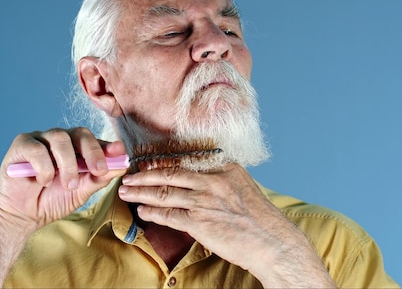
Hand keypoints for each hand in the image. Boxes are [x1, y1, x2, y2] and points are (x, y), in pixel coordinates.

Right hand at [0, 127, 127, 232]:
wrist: (25, 215)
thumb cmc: (53, 200)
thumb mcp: (82, 191)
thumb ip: (100, 178)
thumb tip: (122, 165)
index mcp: (78, 148)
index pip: (96, 140)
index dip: (108, 146)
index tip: (119, 154)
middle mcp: (62, 140)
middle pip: (81, 133)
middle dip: (93, 151)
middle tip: (98, 170)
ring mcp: (42, 140)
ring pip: (60, 138)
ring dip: (68, 164)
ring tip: (69, 184)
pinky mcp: (22, 145)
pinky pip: (37, 148)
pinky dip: (44, 167)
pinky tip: (44, 181)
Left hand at [118, 163, 335, 287]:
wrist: (272, 242)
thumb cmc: (260, 219)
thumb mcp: (244, 188)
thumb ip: (222, 180)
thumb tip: (198, 180)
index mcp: (226, 168)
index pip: (187, 161)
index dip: (163, 162)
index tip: (148, 164)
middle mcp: (214, 180)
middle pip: (170, 173)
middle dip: (145, 175)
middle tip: (129, 176)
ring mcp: (206, 200)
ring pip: (164, 192)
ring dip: (141, 192)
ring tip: (127, 192)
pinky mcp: (199, 222)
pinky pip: (168, 214)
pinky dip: (152, 211)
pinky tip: (142, 211)